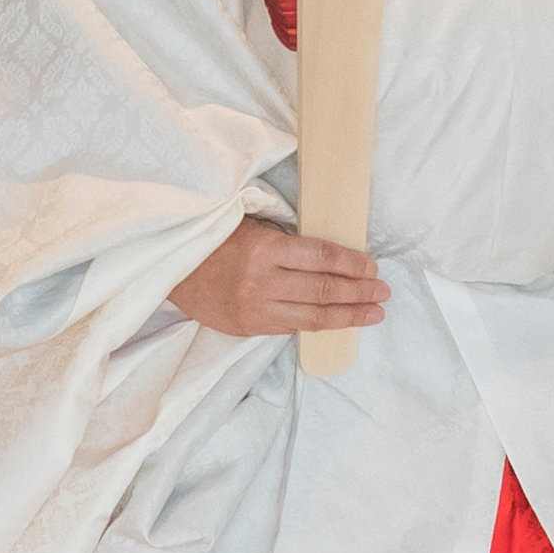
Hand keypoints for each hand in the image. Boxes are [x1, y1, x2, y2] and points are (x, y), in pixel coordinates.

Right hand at [168, 220, 387, 339]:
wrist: (170, 268)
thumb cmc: (213, 239)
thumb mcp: (249, 225)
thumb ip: (286, 240)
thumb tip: (332, 254)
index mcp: (265, 249)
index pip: (322, 257)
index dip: (353, 264)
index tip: (373, 267)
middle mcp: (263, 282)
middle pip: (324, 289)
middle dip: (360, 292)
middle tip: (383, 292)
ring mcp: (256, 308)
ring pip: (314, 316)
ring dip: (349, 314)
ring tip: (374, 312)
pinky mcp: (249, 327)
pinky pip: (293, 326)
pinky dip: (320, 323)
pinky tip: (339, 321)